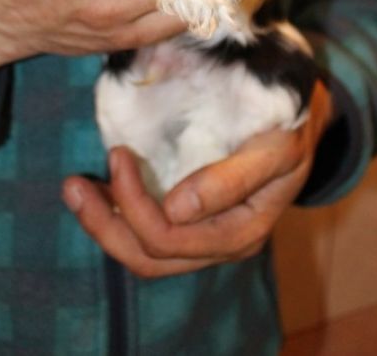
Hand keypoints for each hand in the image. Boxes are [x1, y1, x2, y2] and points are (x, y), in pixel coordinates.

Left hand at [62, 79, 331, 276]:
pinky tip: (95, 191)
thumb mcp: (274, 148)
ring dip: (102, 225)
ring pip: (143, 253)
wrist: (303, 121)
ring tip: (73, 189)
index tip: (119, 154)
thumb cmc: (289, 129)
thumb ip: (232, 180)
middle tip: (74, 181)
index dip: (136, 206)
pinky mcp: (191, 220)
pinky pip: (146, 235)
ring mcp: (204, 235)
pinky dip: (114, 217)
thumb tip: (178, 209)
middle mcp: (220, 242)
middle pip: (151, 255)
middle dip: (106, 223)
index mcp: (241, 230)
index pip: (173, 239)